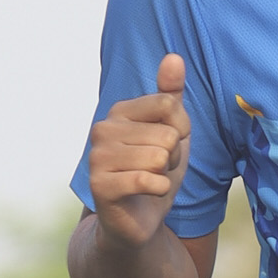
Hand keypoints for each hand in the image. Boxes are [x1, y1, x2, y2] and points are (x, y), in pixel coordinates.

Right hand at [86, 59, 192, 245]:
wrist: (139, 220)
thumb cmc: (156, 172)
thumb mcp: (172, 131)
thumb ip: (171, 96)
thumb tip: (174, 57)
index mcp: (120, 111)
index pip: (169, 105)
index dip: (180, 131)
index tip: (166, 147)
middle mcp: (103, 129)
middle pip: (167, 134)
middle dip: (172, 158)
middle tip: (157, 170)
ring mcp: (97, 157)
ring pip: (159, 157)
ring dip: (165, 175)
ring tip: (150, 181)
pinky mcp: (100, 186)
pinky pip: (148, 180)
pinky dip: (159, 190)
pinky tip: (147, 194)